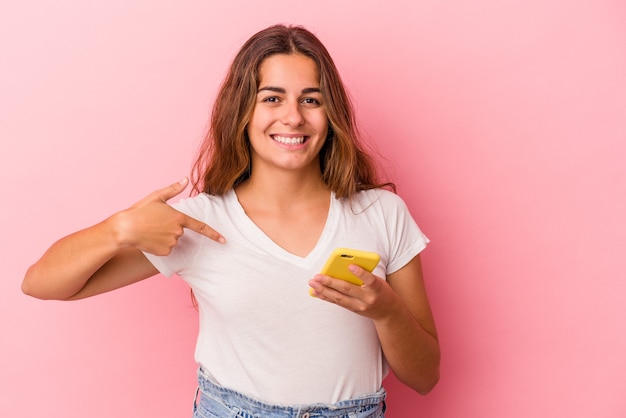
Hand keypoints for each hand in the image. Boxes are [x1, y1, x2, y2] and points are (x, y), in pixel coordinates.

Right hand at [110, 177, 224, 254]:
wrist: (124, 229)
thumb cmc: (139, 211)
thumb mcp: (157, 197)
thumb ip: (174, 189)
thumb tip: (185, 179)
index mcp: (179, 217)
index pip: (201, 227)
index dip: (214, 234)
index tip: (224, 240)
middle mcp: (178, 231)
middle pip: (180, 231)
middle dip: (170, 227)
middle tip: (154, 222)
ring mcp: (172, 242)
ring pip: (173, 240)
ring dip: (164, 236)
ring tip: (149, 230)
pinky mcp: (164, 252)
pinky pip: (166, 249)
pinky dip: (159, 245)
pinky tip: (149, 239)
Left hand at [308, 264, 399, 319]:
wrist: (388, 313)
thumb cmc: (381, 291)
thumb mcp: (378, 281)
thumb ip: (364, 275)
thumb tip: (343, 267)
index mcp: (377, 288)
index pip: (370, 280)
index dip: (360, 273)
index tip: (350, 266)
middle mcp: (368, 298)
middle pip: (348, 289)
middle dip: (331, 282)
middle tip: (318, 276)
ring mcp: (360, 306)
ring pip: (339, 298)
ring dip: (324, 290)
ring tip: (313, 283)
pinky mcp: (353, 310)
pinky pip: (338, 303)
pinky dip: (326, 296)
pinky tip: (316, 292)